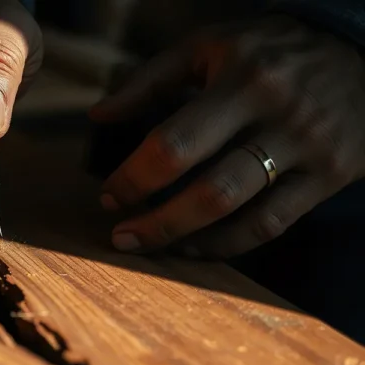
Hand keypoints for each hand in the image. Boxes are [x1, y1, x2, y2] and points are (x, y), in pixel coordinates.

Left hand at [90, 15, 364, 257]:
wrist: (355, 48)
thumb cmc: (264, 50)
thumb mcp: (206, 47)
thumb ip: (149, 80)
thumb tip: (97, 116)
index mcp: (241, 78)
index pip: (175, 143)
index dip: (134, 178)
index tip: (108, 196)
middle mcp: (280, 116)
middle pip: (209, 190)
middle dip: (156, 222)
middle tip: (120, 235)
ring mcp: (309, 150)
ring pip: (240, 214)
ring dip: (185, 238)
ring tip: (149, 245)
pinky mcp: (330, 176)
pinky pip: (271, 225)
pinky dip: (226, 243)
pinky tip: (194, 244)